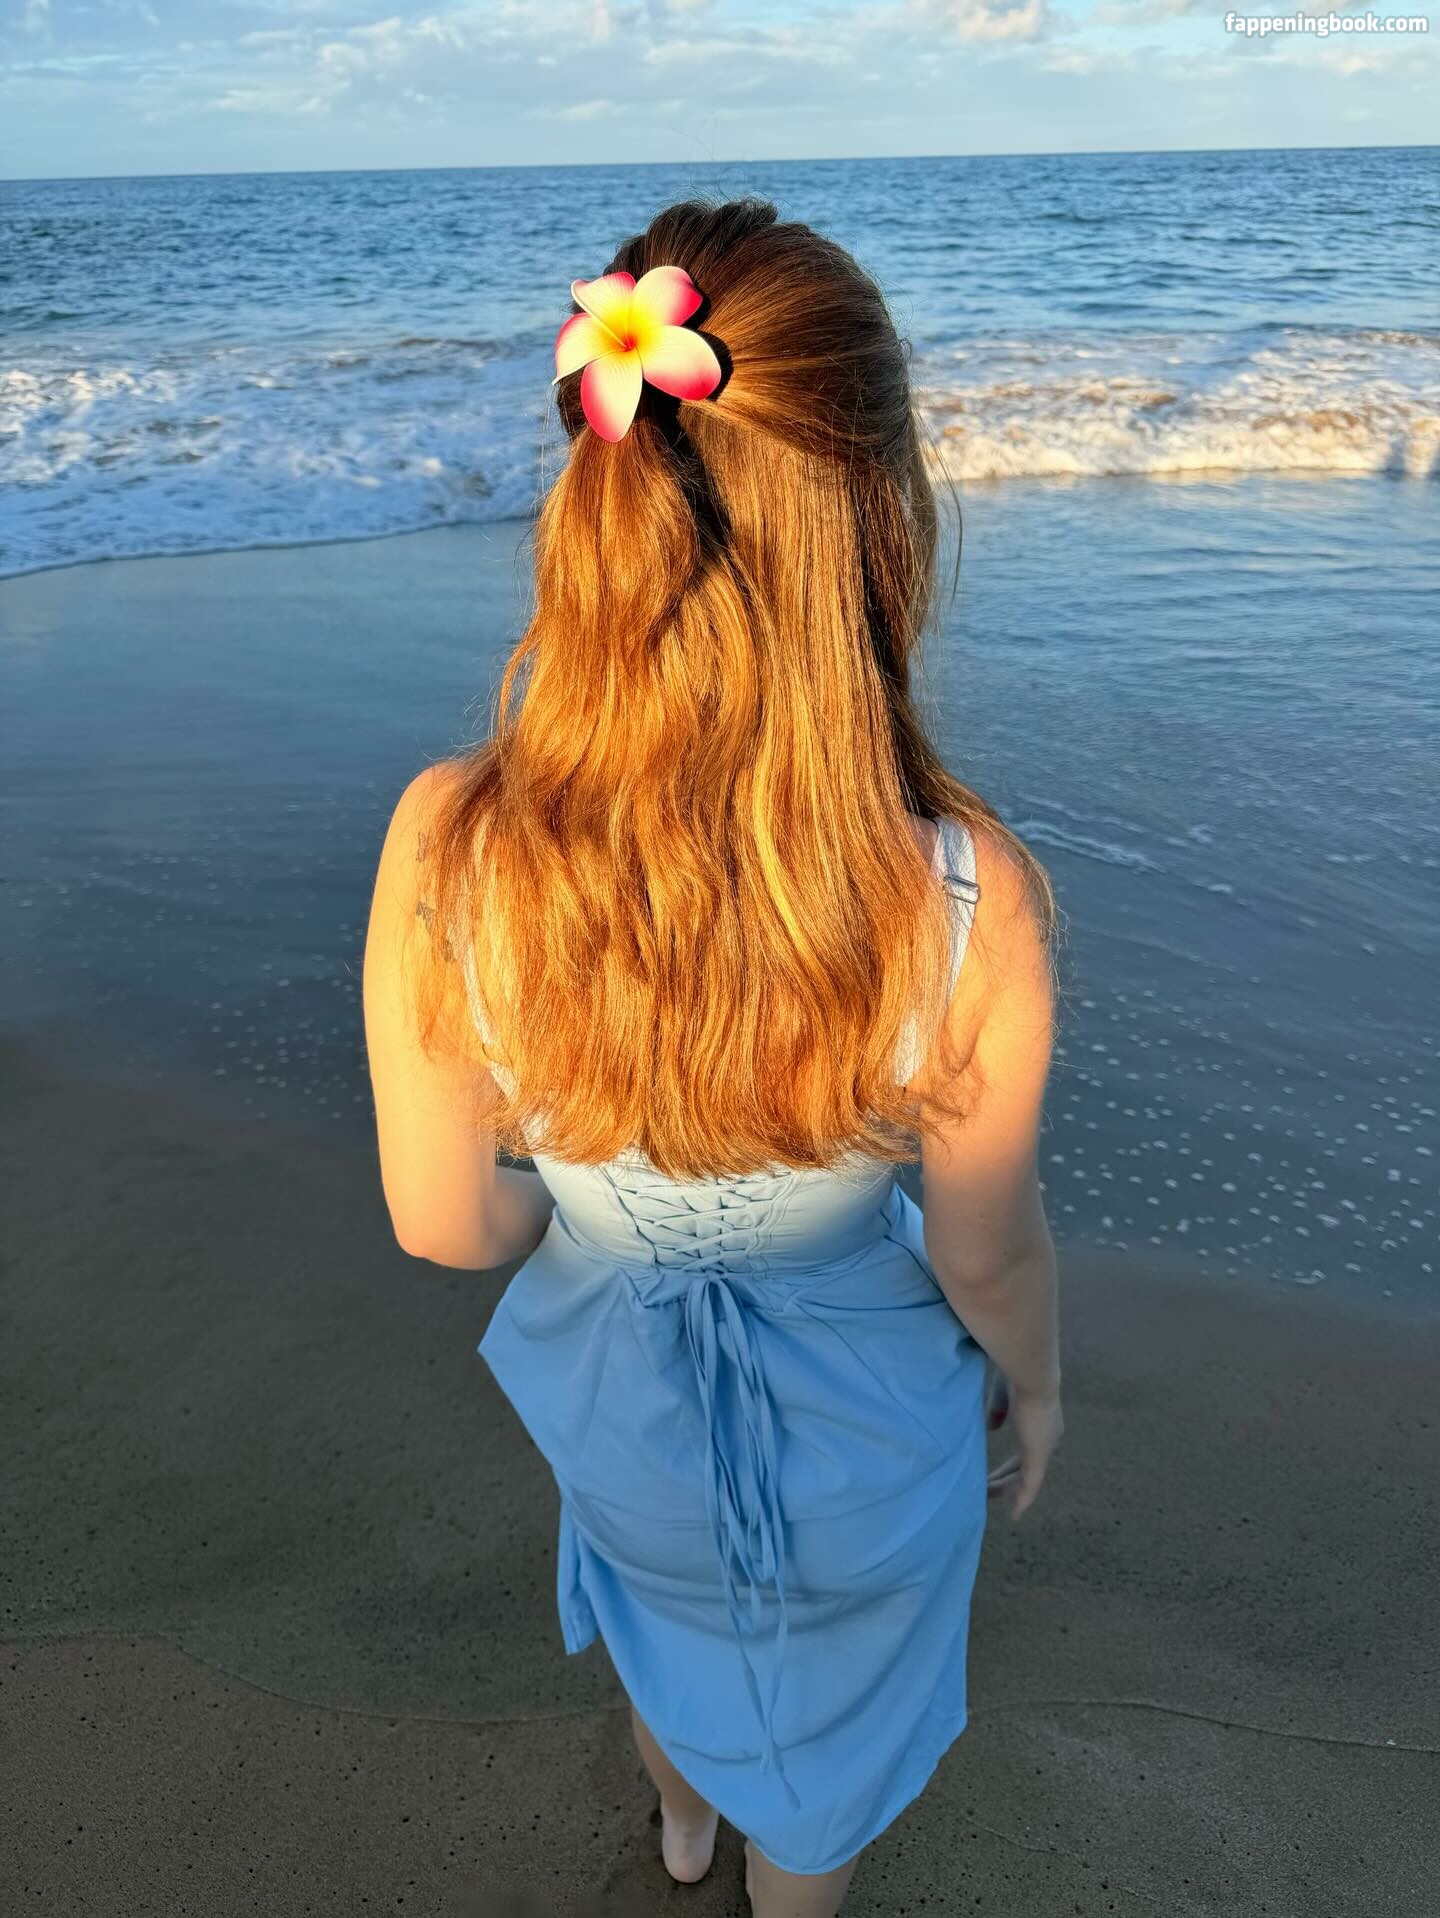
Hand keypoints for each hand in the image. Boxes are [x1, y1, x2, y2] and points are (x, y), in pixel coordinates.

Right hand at [985, 1372, 1062, 1519]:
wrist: (1031, 1376)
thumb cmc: (1015, 1377)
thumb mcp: (1003, 1396)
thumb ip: (998, 1411)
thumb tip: (992, 1427)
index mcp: (1040, 1422)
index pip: (1025, 1448)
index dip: (1010, 1460)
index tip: (996, 1470)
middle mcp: (1047, 1438)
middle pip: (1024, 1466)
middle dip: (1005, 1477)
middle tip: (987, 1488)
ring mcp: (1044, 1449)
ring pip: (1025, 1477)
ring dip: (1006, 1489)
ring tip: (988, 1497)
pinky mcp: (1038, 1458)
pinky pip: (1030, 1485)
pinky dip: (1022, 1500)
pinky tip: (1015, 1514)